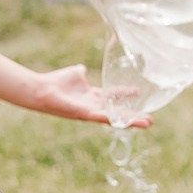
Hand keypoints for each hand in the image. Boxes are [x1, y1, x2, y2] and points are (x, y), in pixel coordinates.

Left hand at [30, 63, 151, 128]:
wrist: (42, 89)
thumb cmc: (56, 82)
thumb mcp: (75, 74)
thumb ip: (81, 73)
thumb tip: (83, 69)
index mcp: (92, 97)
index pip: (114, 97)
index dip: (127, 95)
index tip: (142, 93)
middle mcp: (93, 106)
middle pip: (118, 113)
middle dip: (134, 116)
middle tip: (151, 121)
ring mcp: (90, 111)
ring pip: (114, 118)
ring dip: (130, 121)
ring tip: (146, 123)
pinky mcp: (84, 113)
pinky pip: (102, 116)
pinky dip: (113, 118)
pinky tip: (126, 121)